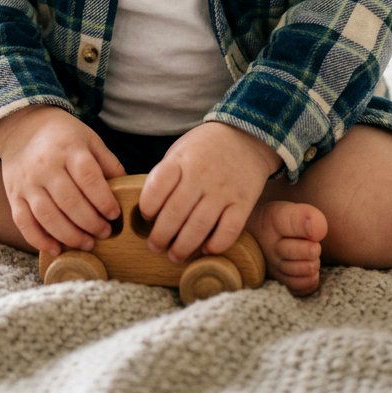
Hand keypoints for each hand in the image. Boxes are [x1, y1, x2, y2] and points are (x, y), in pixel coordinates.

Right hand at [0, 106, 125, 256]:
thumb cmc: (63, 136)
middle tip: (105, 233)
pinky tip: (56, 249)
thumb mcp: (88, 139)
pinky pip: (23, 222)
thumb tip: (127, 188)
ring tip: (87, 244)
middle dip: (90, 223)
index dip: (104, 200)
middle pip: (69, 201)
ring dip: (69, 235)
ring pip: (47, 216)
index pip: (88, 178)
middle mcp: (46, 165)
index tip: (114, 214)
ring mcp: (27, 182)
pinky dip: (39, 240)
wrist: (22, 128)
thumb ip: (107, 162)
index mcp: (69, 149)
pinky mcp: (14, 195)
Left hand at [138, 121, 278, 263]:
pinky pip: (229, 230)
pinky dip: (216, 244)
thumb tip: (150, 212)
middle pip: (175, 213)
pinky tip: (206, 249)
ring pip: (199, 226)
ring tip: (174, 255)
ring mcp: (223, 189)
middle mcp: (201, 175)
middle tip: (155, 246)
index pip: (157, 188)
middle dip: (161, 236)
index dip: (147, 207)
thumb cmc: (204, 149)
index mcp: (181, 161)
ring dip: (183, 247)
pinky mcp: (243, 202)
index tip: (146, 217)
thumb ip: (166, 177)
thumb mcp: (180, 151)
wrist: (245, 137)